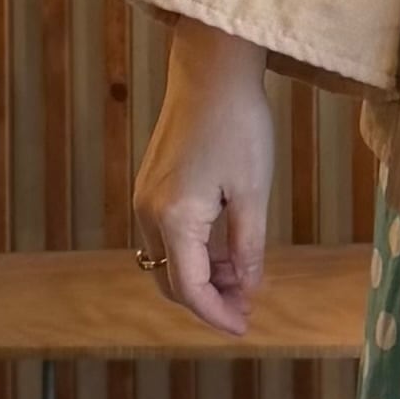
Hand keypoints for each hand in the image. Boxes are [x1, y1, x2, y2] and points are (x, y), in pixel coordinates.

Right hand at [131, 21, 275, 335]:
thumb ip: (248, 246)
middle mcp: (149, 212)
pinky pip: (167, 235)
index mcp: (174, 217)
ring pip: (168, 259)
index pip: (189, 288)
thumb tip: (247, 286)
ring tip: (244, 276)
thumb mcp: (254, 191)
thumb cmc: (238, 124)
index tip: (244, 327)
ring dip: (202, 275)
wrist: (210, 70)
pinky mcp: (152, 185)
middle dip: (209, 299)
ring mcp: (146, 198)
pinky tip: (226, 248)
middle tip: (248, 306)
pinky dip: (194, 251)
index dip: (216, 314)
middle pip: (171, 280)